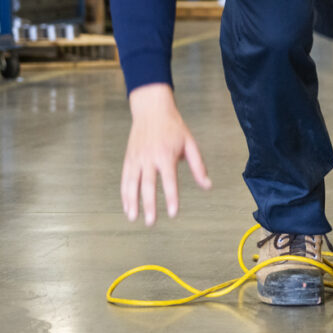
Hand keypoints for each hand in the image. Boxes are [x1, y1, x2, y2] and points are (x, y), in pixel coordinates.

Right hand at [121, 84, 211, 225]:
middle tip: (151, 222)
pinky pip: (125, 179)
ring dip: (132, 202)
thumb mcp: (190, 143)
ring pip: (132, 183)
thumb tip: (207, 186)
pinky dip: (124, 194)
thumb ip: (198, 166)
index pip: (169, 181)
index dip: (171, 198)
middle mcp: (149, 158)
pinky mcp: (128, 158)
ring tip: (133, 219)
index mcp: (166, 154)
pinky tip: (127, 207)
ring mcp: (136, 158)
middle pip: (148, 185)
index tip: (173, 213)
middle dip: (149, 205)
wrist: (151, 110)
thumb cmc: (174, 128)